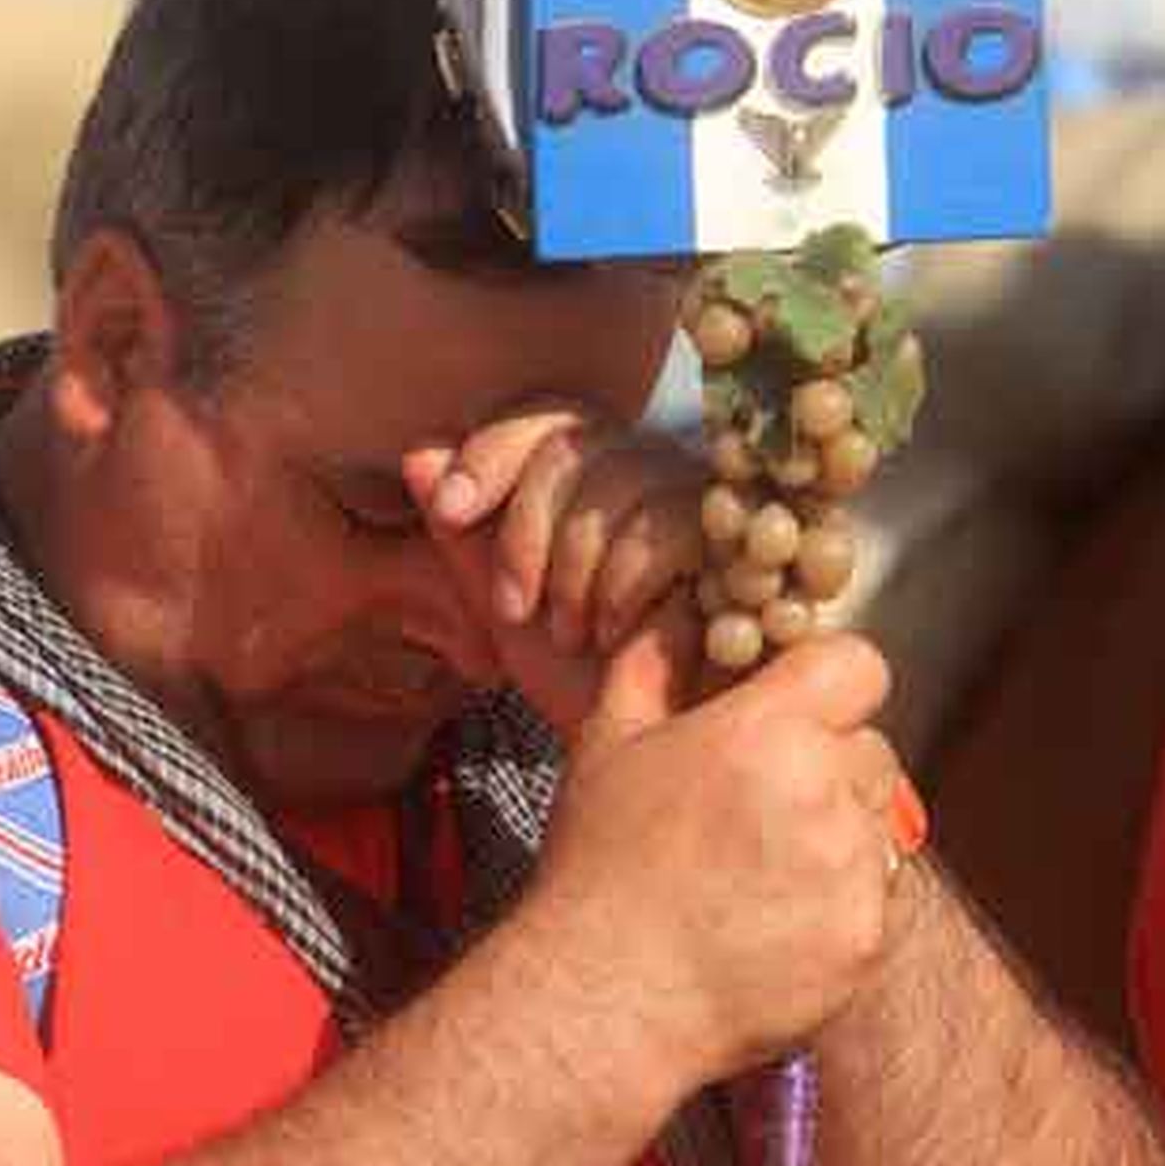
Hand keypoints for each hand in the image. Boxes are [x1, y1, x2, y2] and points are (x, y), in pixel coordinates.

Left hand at [402, 402, 705, 733]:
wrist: (653, 750)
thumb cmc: (585, 681)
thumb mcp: (504, 608)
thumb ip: (463, 535)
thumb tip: (419, 454)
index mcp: (598, 475)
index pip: (545, 415)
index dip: (490, 450)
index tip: (450, 511)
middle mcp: (656, 471)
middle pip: (572, 444)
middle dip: (524, 532)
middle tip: (517, 609)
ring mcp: (707, 499)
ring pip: (618, 478)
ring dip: (572, 571)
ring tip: (573, 634)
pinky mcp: (745, 541)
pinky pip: (665, 526)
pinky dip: (620, 588)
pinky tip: (619, 637)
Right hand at [528, 630, 902, 1094]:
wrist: (607, 996)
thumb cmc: (599, 866)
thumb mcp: (607, 743)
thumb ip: (653, 663)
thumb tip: (679, 610)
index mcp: (765, 731)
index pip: (858, 666)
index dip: (829, 682)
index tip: (798, 709)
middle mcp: (823, 793)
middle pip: (870, 749)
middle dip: (828, 765)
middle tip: (759, 805)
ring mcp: (853, 872)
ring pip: (881, 824)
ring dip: (841, 834)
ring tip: (760, 870)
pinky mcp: (866, 941)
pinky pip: (879, 898)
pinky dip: (841, 904)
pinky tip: (772, 920)